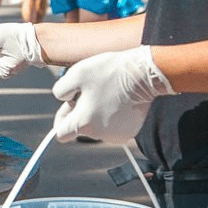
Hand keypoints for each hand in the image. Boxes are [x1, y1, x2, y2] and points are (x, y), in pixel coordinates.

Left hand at [50, 46, 173, 143]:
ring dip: (97, 112)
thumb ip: (61, 89)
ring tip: (106, 92)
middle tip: (89, 90)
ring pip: (98, 126)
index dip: (61, 119)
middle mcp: (100, 134)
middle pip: (81, 127)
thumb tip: (62, 99)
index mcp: (84, 123)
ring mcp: (118, 135)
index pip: (61, 134)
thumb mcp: (77, 73)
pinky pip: (114, 125)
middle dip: (81, 111)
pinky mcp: (131, 131)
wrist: (146, 74)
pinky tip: (119, 98)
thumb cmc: (111, 72)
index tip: (67, 106)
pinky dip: (113, 114)